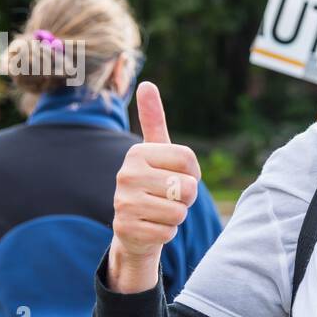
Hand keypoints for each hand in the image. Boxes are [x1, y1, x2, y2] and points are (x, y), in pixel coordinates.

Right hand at [106, 82, 200, 292]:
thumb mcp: (156, 153)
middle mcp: (126, 174)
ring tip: (159, 211)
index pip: (188, 159)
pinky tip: (152, 227)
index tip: (177, 175)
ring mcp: (124, 203)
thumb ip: (153, 120)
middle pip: (188, 187)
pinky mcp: (126, 229)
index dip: (193, 173)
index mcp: (137, 153)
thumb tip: (146, 83)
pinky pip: (169, 232)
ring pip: (179, 211)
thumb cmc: (153, 185)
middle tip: (167, 197)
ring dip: (176, 216)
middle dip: (186, 197)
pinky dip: (167, 232)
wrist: (133, 228)